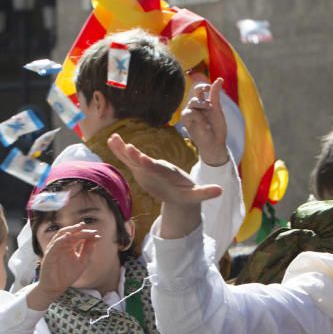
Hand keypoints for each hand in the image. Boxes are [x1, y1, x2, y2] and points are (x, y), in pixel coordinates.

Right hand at [26, 224, 98, 311]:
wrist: (57, 287)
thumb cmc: (67, 275)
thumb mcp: (82, 261)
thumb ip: (88, 250)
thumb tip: (96, 237)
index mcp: (69, 246)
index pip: (78, 236)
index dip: (87, 234)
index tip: (97, 234)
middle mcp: (62, 245)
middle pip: (71, 233)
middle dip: (80, 230)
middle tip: (91, 230)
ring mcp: (55, 248)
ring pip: (62, 234)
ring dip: (71, 230)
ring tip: (81, 227)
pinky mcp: (49, 254)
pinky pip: (55, 244)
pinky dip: (61, 239)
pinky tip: (69, 236)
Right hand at [107, 133, 221, 239]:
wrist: (180, 191)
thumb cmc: (187, 193)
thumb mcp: (197, 195)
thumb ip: (206, 192)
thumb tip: (220, 191)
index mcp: (168, 174)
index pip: (158, 168)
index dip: (150, 164)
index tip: (142, 159)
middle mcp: (157, 168)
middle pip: (144, 161)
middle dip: (135, 155)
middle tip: (125, 146)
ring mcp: (148, 168)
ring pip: (135, 157)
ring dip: (124, 149)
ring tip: (114, 138)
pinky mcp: (141, 169)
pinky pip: (129, 160)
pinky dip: (121, 152)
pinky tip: (112, 140)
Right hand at [181, 78, 228, 166]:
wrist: (215, 143)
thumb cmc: (217, 127)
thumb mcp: (217, 109)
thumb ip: (215, 94)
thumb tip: (219, 79)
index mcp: (203, 103)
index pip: (198, 89)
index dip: (202, 86)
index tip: (208, 87)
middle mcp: (195, 107)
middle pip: (195, 95)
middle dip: (202, 99)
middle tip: (210, 106)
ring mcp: (190, 114)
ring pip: (192, 102)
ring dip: (201, 107)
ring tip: (207, 117)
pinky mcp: (186, 122)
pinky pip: (188, 113)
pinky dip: (198, 118)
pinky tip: (204, 125)